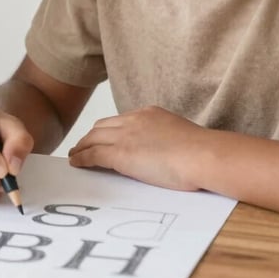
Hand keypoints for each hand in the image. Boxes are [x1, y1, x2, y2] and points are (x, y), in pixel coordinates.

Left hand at [67, 105, 206, 190]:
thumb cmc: (202, 152)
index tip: (103, 137)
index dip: (108, 130)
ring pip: (93, 138)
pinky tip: (76, 163)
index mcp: (149, 114)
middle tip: (83, 146)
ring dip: (81, 147)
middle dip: (91, 136)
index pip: (120, 121)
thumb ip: (165, 137)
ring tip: (75, 155)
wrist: (203, 155)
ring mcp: (124, 136)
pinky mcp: (119, 154)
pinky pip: (92, 155)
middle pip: (102, 127)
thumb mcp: (179, 135)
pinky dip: (81, 158)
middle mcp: (133, 120)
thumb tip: (165, 149)